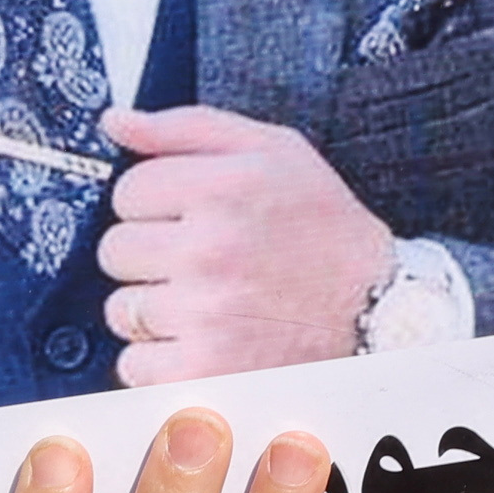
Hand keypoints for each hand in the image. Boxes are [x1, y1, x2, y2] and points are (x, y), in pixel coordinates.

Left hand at [95, 108, 395, 383]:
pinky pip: (134, 364)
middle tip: (202, 262)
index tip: (190, 217)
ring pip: (121, 308)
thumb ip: (187, 128)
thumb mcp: (274, 152)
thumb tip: (114, 121)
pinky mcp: (203, 371)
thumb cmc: (324, 229)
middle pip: (115, 250)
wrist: (378, 312)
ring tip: (208, 303)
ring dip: (155, 309)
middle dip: (150, 256)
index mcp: (224, 188)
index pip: (128, 190)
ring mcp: (205, 315)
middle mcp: (210, 250)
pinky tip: (205, 342)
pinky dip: (161, 361)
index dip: (157, 204)